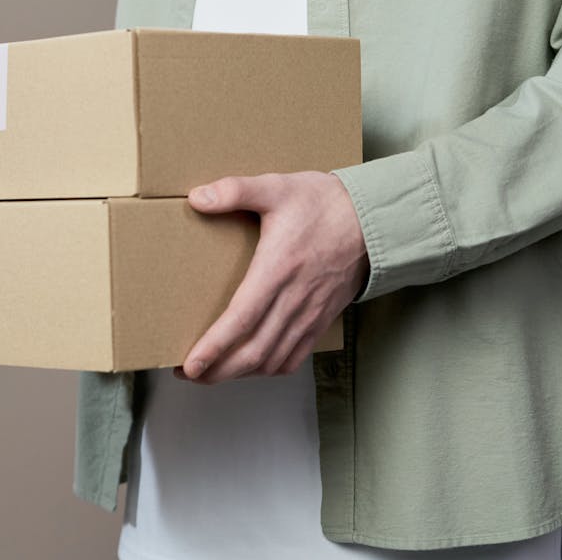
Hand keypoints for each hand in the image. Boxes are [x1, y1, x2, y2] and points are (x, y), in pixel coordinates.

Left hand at [175, 171, 368, 384]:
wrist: (374, 220)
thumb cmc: (323, 204)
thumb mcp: (276, 188)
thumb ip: (235, 190)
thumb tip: (197, 197)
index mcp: (277, 270)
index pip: (241, 320)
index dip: (214, 347)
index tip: (190, 364)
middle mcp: (294, 300)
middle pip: (253, 351)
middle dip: (217, 371)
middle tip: (188, 374)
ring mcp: (309, 314)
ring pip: (272, 360)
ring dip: (239, 373)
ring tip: (210, 374)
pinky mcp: (320, 319)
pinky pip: (294, 356)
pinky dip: (269, 368)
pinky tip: (252, 366)